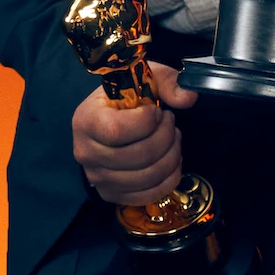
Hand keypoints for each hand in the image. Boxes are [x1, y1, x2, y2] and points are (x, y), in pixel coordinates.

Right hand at [70, 61, 193, 210]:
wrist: (109, 121)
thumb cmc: (125, 100)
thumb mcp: (142, 80)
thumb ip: (166, 82)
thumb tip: (188, 96)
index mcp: (86, 121)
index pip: (118, 131)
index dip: (147, 122)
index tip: (157, 111)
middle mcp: (86, 153)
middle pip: (139, 156)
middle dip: (166, 138)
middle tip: (171, 125)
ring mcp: (98, 178)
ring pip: (148, 176)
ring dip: (172, 157)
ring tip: (173, 140)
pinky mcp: (112, 194)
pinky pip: (149, 194)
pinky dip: (170, 178)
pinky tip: (172, 161)